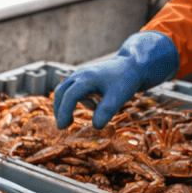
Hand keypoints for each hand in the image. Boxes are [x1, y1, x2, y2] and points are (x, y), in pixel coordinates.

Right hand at [52, 31, 178, 128]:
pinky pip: (72, 89)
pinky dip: (74, 100)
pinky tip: (92, 106)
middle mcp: (80, 74)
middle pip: (60, 92)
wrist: (132, 65)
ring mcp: (80, 74)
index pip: (69, 96)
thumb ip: (106, 110)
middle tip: (63, 126)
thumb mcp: (119, 96)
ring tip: (70, 121)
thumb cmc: (125, 80)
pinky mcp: (84, 77)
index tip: (63, 127)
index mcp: (87, 78)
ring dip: (64, 105)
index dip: (64, 112)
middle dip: (59, 110)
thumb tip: (95, 127)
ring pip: (63, 90)